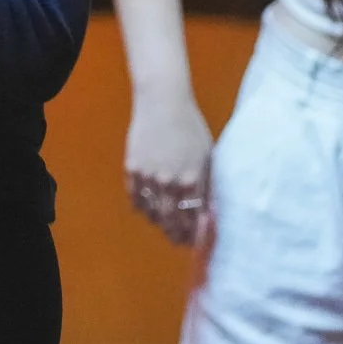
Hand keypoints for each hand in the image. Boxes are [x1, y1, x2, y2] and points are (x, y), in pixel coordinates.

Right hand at [124, 92, 213, 247]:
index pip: (193, 219)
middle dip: (175, 235)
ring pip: (151, 212)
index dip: (194, 234)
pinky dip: (141, 207)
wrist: (162, 102)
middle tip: (178, 241)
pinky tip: (147, 208)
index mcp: (192, 180)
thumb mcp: (207, 156)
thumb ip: (207, 185)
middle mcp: (169, 183)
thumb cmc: (191, 126)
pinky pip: (135, 198)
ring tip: (163, 225)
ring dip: (158, 222)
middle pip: (170, 221)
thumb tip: (210, 212)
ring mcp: (148, 177)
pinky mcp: (132, 168)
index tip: (195, 241)